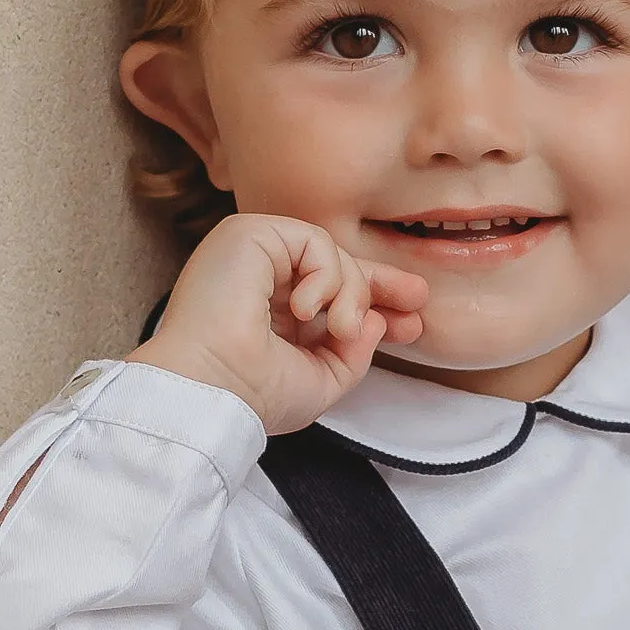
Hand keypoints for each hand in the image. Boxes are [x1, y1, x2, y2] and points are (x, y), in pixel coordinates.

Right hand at [128, 213, 428, 434]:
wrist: (213, 389)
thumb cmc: (253, 395)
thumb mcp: (320, 381)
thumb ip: (352, 354)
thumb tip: (374, 320)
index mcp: (269, 314)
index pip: (327, 295)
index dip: (370, 301)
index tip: (411, 319)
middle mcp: (259, 280)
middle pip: (333, 266)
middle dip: (378, 284)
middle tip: (415, 300)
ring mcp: (252, 255)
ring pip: (330, 255)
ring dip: (350, 294)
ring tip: (339, 329)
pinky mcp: (248, 234)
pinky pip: (315, 241)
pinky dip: (325, 277)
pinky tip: (305, 310)